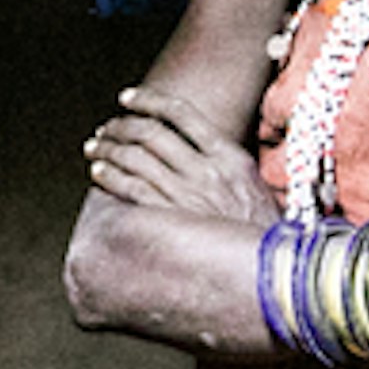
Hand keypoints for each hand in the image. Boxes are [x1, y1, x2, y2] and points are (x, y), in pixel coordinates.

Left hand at [82, 85, 262, 218]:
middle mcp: (207, 172)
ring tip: (94, 146)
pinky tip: (99, 172)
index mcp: (229, 156)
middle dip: (120, 125)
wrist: (273, 270)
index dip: (148, 100)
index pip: (181, 113)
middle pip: (151, 134)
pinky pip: (131, 190)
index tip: (126, 98)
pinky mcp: (171, 222)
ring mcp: (188, 197)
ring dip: (108, 149)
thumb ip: (223, 160)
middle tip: (105, 127)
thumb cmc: (260, 230)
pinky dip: (111, 176)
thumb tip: (191, 143)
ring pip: (135, 159)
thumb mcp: (253, 184)